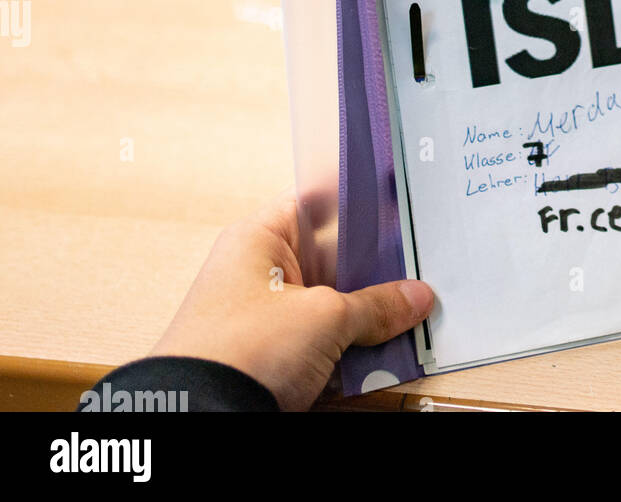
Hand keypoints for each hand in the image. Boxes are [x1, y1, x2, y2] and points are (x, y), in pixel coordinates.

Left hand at [151, 192, 433, 410]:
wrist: (199, 419)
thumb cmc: (239, 352)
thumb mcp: (325, 318)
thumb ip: (376, 305)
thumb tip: (415, 298)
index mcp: (261, 238)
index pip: (320, 204)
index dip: (361, 206)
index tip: (403, 212)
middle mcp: (261, 272)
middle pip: (333, 259)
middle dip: (374, 273)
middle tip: (418, 275)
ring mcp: (266, 317)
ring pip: (331, 304)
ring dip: (366, 315)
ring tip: (410, 315)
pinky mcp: (271, 357)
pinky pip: (322, 341)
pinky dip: (349, 347)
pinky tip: (384, 350)